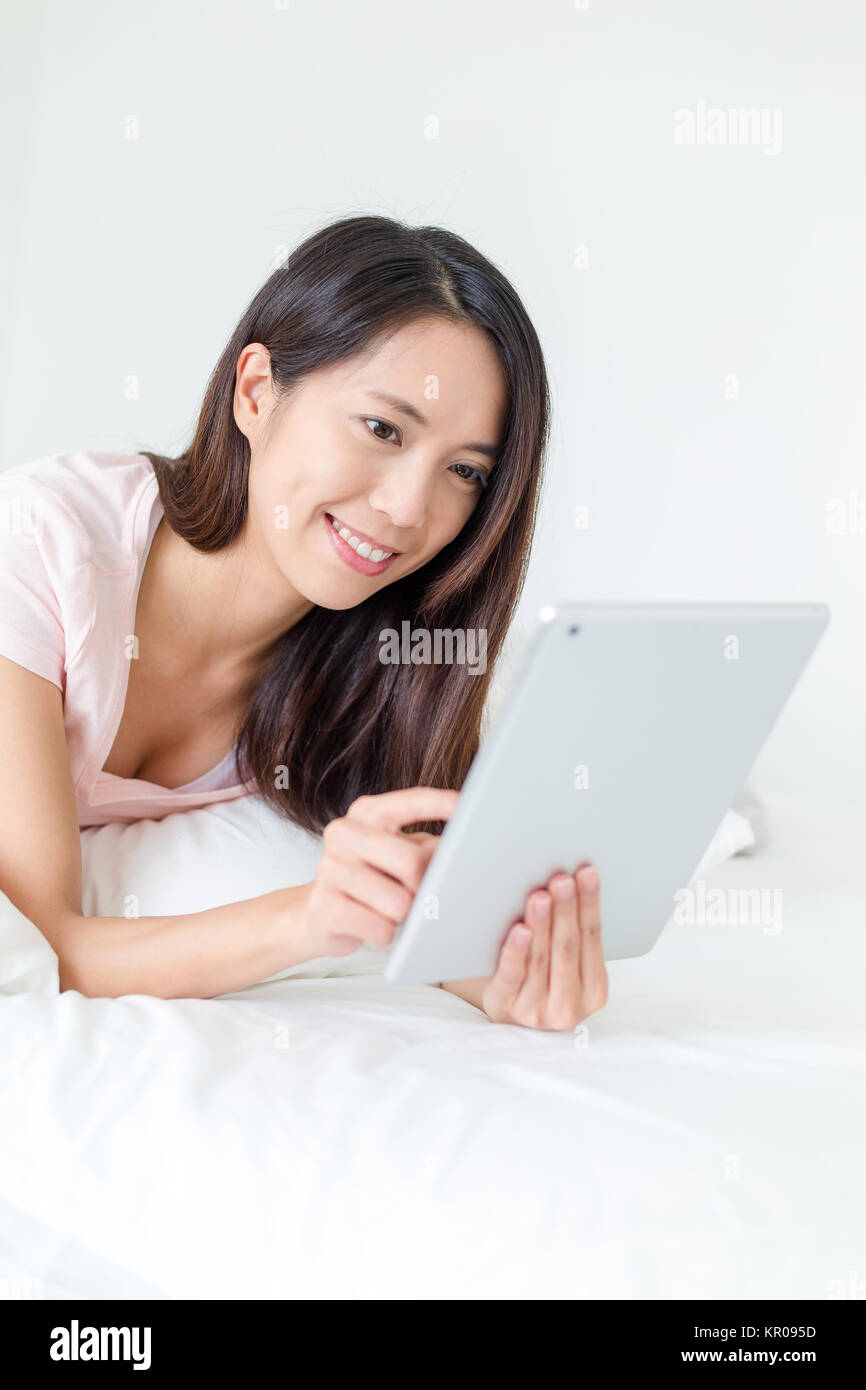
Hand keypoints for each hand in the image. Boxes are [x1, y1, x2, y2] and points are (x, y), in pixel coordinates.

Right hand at [296, 786, 456, 959]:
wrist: (319, 913)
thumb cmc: (371, 880)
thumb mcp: (399, 855)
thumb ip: (424, 848)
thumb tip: (447, 849)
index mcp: (365, 813)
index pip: (408, 803)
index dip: (438, 804)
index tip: (464, 805)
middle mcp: (343, 833)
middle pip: (410, 860)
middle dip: (423, 884)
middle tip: (418, 892)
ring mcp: (329, 869)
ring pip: (398, 902)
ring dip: (404, 913)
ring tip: (389, 909)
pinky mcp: (323, 907)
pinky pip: (380, 928)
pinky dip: (386, 933)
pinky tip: (372, 924)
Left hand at [476, 864, 606, 1029]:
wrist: (511, 1018)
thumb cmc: (544, 982)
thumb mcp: (570, 968)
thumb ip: (574, 937)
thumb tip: (572, 883)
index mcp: (594, 991)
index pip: (593, 939)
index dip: (590, 904)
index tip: (587, 874)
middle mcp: (569, 1004)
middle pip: (568, 947)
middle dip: (566, 909)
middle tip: (562, 880)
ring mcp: (537, 1009)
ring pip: (540, 958)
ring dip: (542, 923)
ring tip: (541, 896)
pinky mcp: (506, 1005)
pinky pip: (512, 974)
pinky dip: (516, 950)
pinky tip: (520, 930)